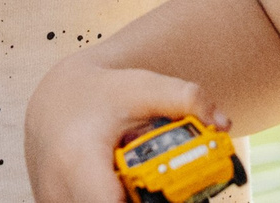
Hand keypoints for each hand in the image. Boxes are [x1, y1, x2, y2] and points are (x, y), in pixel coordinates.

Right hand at [25, 62, 230, 202]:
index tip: (165, 196)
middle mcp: (57, 190)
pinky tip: (123, 189)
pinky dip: (112, 201)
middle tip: (163, 190)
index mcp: (77, 160)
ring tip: (140, 185)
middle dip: (141, 201)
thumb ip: (185, 98)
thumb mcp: (142, 87)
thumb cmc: (101, 94)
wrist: (55, 100)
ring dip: (127, 201)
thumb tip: (224, 122)